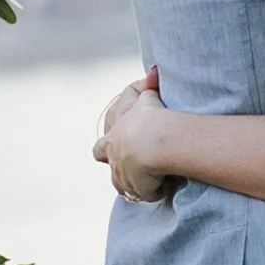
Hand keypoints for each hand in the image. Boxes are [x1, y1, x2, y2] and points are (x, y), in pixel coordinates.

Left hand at [96, 72, 177, 203]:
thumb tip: (153, 69)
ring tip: (152, 180)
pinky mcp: (140, 190)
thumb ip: (149, 85)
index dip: (106, 148)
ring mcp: (126, 178)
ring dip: (135, 184)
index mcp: (112, 140)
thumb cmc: (151, 117)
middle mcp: (115, 161)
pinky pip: (146, 195)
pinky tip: (164, 186)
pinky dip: (153, 191)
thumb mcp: (148, 97)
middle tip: (131, 169)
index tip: (110, 151)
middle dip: (117, 171)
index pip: (100, 149)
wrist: (155, 142)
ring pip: (125, 188)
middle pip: (111, 172)